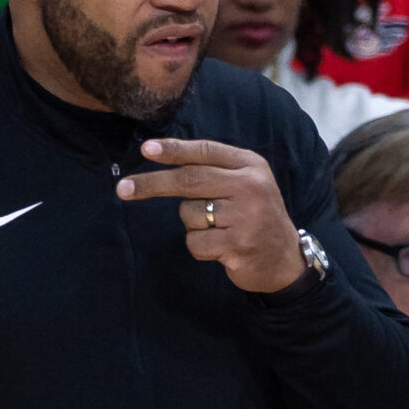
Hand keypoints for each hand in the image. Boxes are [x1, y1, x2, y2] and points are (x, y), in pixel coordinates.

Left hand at [116, 138, 304, 292]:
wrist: (285, 260)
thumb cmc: (255, 217)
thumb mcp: (245, 184)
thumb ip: (214, 170)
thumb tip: (163, 158)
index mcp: (251, 165)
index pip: (205, 152)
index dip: (173, 150)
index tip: (145, 149)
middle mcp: (250, 186)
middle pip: (189, 180)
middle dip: (151, 184)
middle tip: (122, 188)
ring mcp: (246, 216)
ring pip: (189, 214)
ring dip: (192, 225)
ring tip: (219, 230)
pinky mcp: (238, 244)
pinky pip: (195, 242)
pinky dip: (199, 247)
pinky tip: (221, 248)